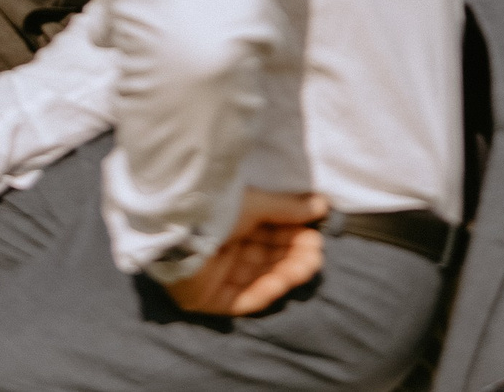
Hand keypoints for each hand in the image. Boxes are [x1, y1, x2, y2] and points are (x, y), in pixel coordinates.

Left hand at [159, 188, 328, 315]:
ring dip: (285, 273)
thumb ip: (288, 208)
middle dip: (293, 256)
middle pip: (265, 259)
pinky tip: (284, 282)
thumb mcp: (258, 204)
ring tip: (309, 265)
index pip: (267, 236)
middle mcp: (223, 250)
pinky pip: (242, 298)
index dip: (293, 237)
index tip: (316, 236)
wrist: (181, 225)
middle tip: (316, 253)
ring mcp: (216, 276)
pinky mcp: (209, 298)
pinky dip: (264, 290)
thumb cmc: (218, 207)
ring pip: (258, 279)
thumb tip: (321, 205)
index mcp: (230, 226)